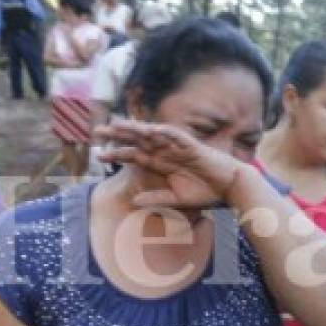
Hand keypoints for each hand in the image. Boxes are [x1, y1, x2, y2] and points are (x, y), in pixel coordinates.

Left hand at [94, 119, 245, 207]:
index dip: (117, 153)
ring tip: (117, 124)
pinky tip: (149, 130)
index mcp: (161, 163)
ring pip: (152, 134)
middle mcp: (166, 152)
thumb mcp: (175, 199)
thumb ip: (155, 198)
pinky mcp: (191, 145)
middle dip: (118, 135)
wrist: (228, 188)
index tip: (99, 154)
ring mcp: (177, 147)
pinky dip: (163, 132)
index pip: (134, 155)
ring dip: (135, 129)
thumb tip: (134, 201)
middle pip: (137, 140)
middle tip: (97, 131)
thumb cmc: (204, 192)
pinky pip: (175, 136)